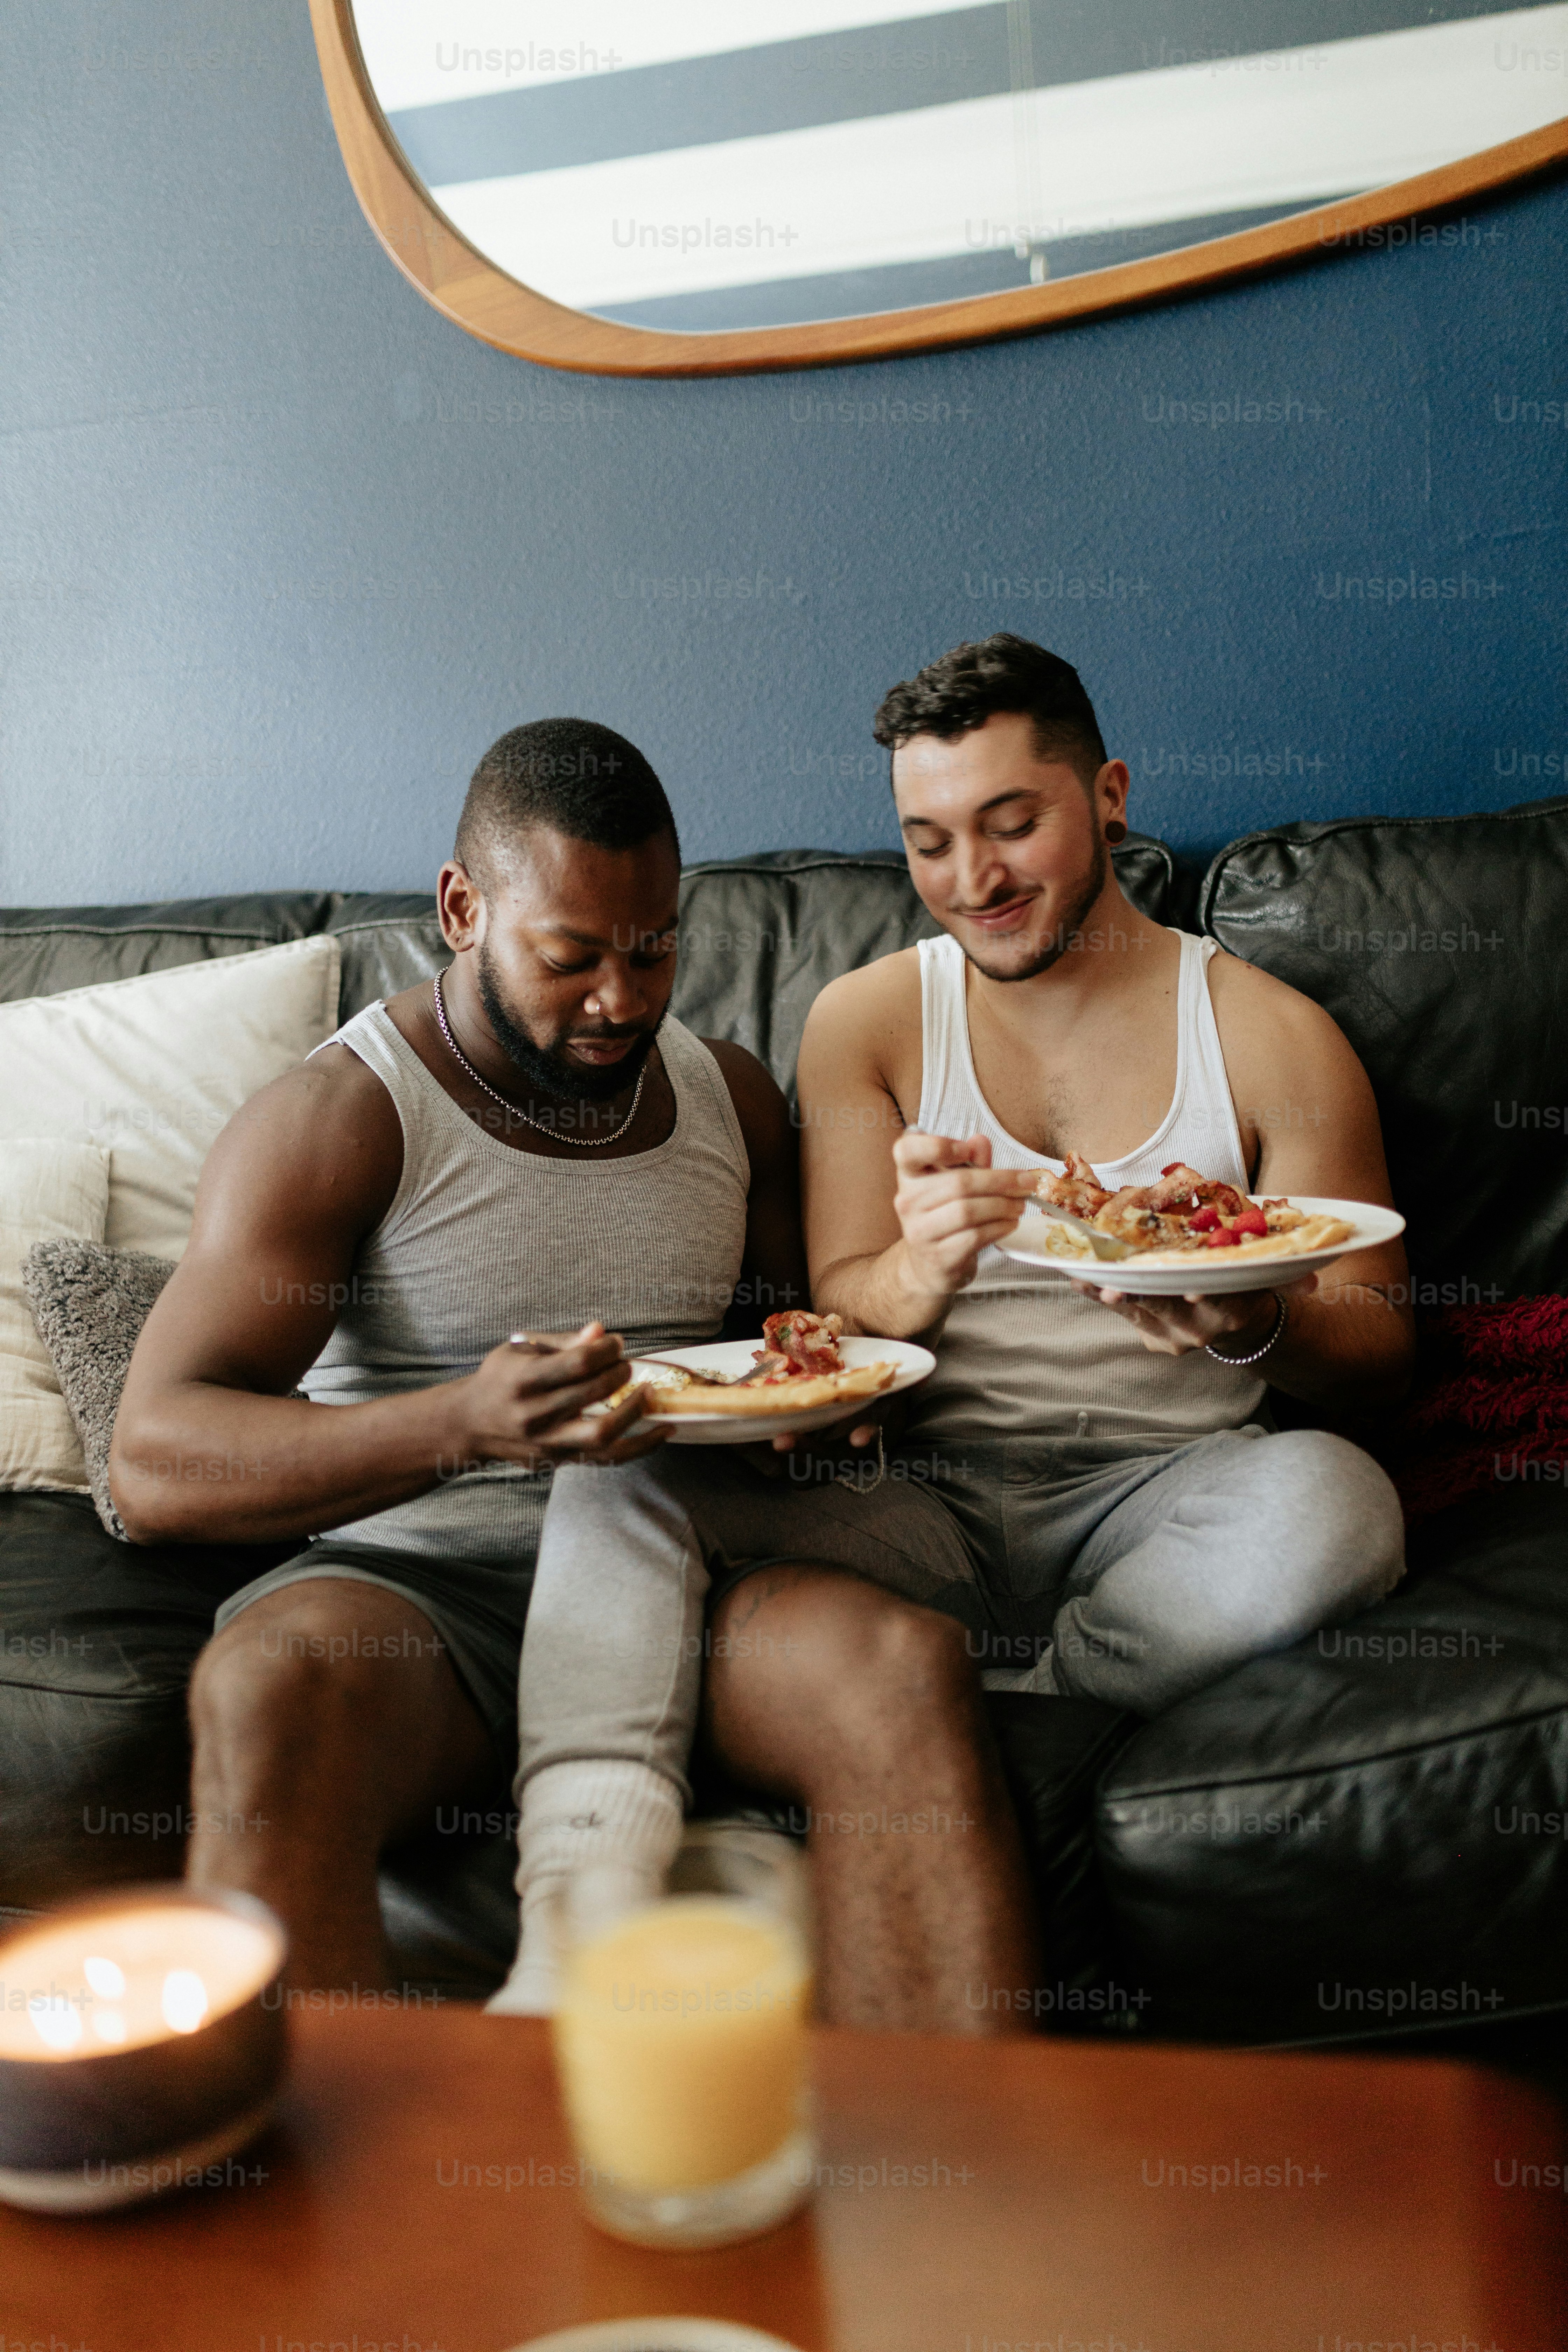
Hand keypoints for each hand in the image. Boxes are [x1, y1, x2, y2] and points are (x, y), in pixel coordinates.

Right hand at [456, 1322, 666, 1465]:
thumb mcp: (521, 1348)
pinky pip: (607, 1458)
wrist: (469, 1424)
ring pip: (603, 1434)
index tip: (616, 1342)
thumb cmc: (500, 1377)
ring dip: (635, 1412)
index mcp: (523, 1379)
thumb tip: (600, 1330)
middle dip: (620, 1373)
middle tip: (627, 1364)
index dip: (606, 1349)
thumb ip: (563, 1341)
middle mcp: (534, 1413)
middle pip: (592, 1392)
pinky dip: (640, 1446)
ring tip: (650, 1394)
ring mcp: (547, 1442)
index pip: (577, 1362)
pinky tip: (663, 1432)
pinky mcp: (558, 1461)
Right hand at [892, 1130, 1038, 1309]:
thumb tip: (980, 1142)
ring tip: (1021, 1205)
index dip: (937, 1146)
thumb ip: (969, 1161)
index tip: (966, 1150)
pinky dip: (999, 1227)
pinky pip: (974, 1237)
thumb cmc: (946, 1215)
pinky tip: (1010, 1223)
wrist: (931, 1264)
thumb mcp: (955, 1183)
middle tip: (1027, 1183)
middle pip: (957, 1182)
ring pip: (967, 1211)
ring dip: (1003, 1206)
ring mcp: (919, 1231)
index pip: (907, 1151)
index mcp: (909, 1175)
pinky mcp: (938, 1257)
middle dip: (1000, 1181)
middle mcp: (907, 1201)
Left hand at [1067, 1274, 1316, 1357]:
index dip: (1201, 1295)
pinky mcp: (1152, 1337)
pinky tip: (1079, 1279)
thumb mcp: (1272, 1282)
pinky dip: (1099, 1295)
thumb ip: (1291, 1279)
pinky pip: (1122, 1314)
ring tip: (1087, 1275)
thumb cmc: (1250, 1287)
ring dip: (1110, 1292)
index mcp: (1232, 1313)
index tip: (1189, 1291)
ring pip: (1139, 1311)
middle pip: (1167, 1306)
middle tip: (1117, 1282)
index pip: (1215, 1301)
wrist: (1241, 1328)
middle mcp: (1200, 1330)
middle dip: (1141, 1294)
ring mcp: (1172, 1336)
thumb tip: (1312, 1278)